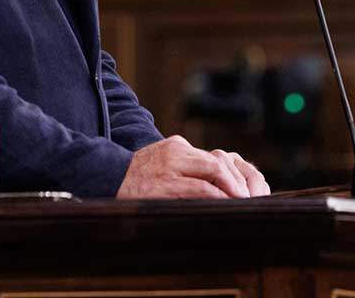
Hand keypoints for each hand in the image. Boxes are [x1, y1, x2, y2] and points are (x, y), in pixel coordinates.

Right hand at [115, 136, 270, 198]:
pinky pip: (198, 189)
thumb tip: (215, 188)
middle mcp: (175, 152)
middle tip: (251, 200)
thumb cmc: (136, 178)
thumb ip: (184, 169)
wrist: (104, 178)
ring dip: (232, 190)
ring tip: (243, 205)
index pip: (215, 158)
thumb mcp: (161, 164)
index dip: (234, 176)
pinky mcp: (163, 184)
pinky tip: (225, 207)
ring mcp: (169, 166)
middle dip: (238, 183)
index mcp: (177, 146)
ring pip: (212, 173)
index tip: (246, 191)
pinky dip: (217, 197)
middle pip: (218, 163)